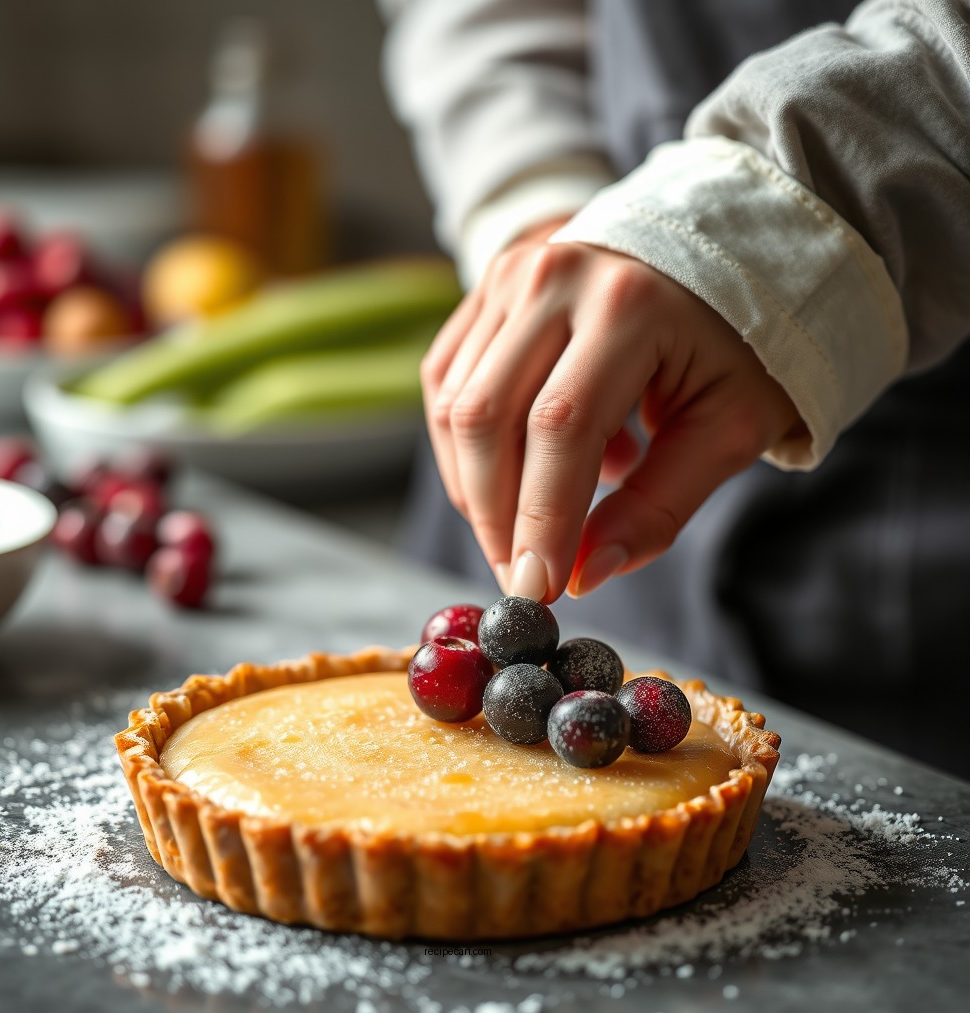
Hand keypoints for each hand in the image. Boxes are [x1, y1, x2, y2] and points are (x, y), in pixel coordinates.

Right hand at [421, 229, 804, 602]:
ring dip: (478, 489)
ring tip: (529, 523)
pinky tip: (512, 473)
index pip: (561, 427)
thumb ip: (658, 505)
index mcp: (629, 304)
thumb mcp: (728, 428)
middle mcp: (555, 278)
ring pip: (457, 407)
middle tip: (522, 576)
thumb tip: (583, 575)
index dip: (541, 519)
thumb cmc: (735, 343)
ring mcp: (510, 276)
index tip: (538, 591)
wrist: (713, 252)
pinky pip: (446, 384)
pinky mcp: (485, 291)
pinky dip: (467, 450)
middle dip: (495, 517)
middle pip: (488, 418)